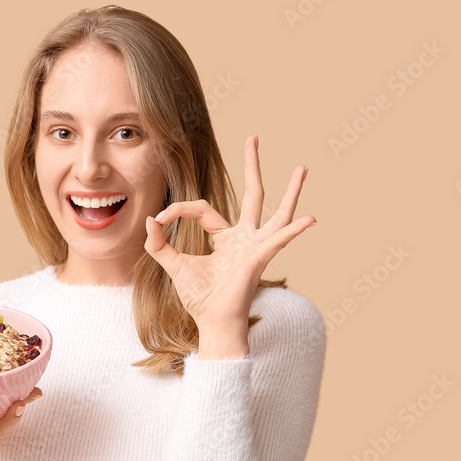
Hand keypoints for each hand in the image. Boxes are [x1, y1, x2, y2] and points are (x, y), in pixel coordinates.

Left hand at [143, 134, 315, 332]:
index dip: (179, 209)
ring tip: (302, 168)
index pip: (202, 208)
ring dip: (291, 191)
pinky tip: (310, 219)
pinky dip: (294, 230)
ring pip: (277, 212)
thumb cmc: (199, 298)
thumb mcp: (173, 266)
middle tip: (253, 137)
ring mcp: (256, 246)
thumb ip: (159, 244)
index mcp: (225, 238)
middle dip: (252, 166)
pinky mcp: (260, 258)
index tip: (160, 219)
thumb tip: (151, 220)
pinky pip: (279, 240)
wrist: (212, 323)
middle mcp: (245, 237)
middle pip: (253, 195)